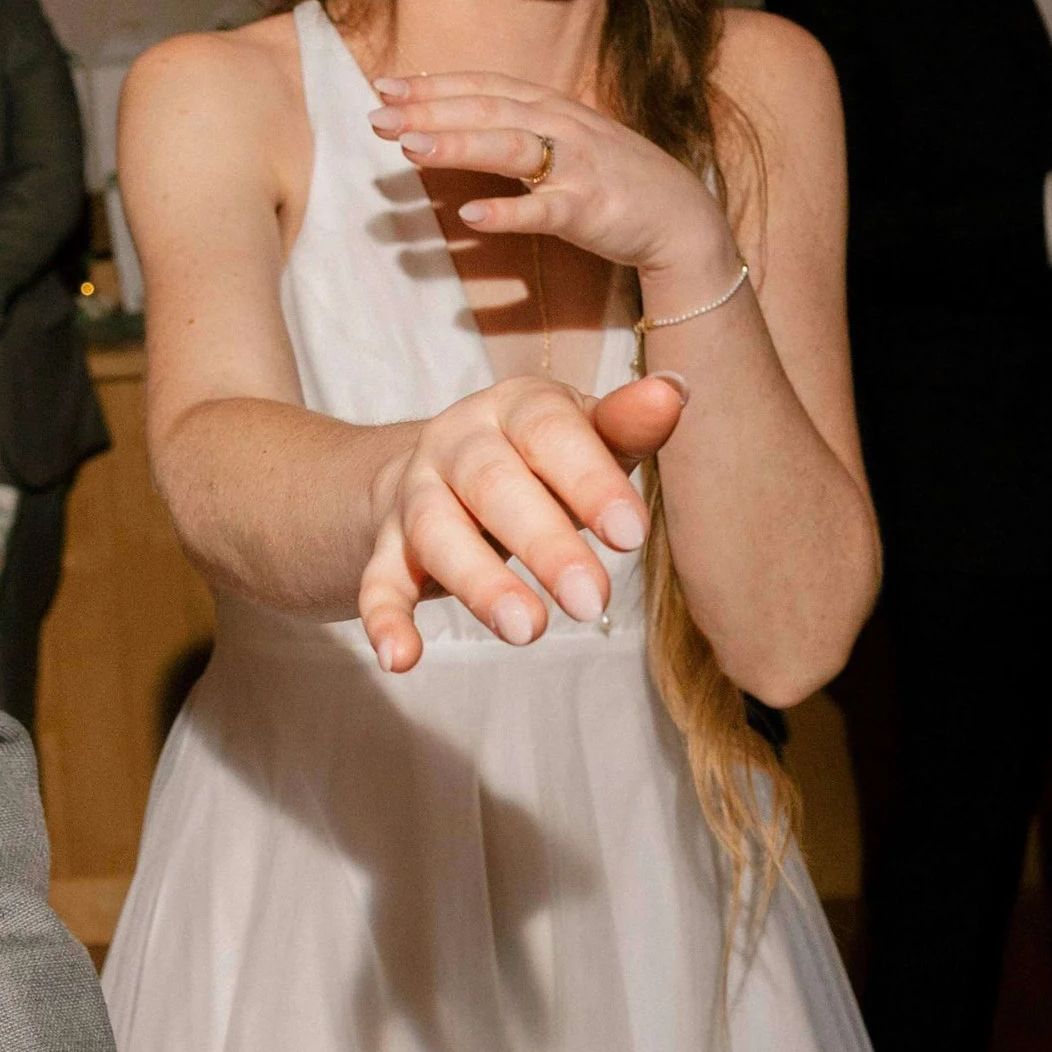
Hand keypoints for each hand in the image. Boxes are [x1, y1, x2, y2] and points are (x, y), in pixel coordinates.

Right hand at [361, 370, 686, 669]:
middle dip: (543, 543)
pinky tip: (400, 659)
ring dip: (479, 583)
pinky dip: (384, 619)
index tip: (631, 536)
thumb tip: (674, 391)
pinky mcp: (385, 547)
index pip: (549, 431)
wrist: (437, 469)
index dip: (589, 481)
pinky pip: (377, 581)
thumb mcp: (584, 438)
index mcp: (514, 406)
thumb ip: (625, 425)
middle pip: (492, 483)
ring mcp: (415, 494)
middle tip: (591, 600)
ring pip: (438, 532)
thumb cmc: (538, 461)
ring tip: (527, 631)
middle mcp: (457, 442)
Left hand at [372, 68, 731, 296]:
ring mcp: (577, 167)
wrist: (680, 217)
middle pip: (488, 110)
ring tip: (409, 148)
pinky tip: (471, 216)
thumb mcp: (561, 140)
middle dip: (430, 109)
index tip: (383, 86)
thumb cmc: (610, 178)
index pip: (484, 86)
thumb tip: (448, 121)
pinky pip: (544, 210)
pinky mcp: (590, 210)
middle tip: (377, 116)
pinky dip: (508, 211)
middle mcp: (562, 127)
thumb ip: (512, 127)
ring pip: (511, 148)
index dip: (434, 84)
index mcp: (551, 107)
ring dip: (459, 145)